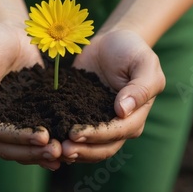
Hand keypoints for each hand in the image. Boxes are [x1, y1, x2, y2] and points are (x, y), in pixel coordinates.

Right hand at [0, 22, 61, 169]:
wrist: (13, 33)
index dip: (15, 137)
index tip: (42, 137)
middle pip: (5, 147)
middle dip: (31, 152)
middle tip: (57, 151)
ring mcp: (6, 123)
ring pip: (18, 150)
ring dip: (39, 155)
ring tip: (63, 154)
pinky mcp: (24, 120)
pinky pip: (31, 142)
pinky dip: (44, 151)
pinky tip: (64, 154)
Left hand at [62, 30, 165, 162]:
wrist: (111, 41)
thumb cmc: (132, 50)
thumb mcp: (144, 63)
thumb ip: (140, 88)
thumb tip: (123, 111)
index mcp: (136, 115)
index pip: (118, 132)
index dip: (97, 136)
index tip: (76, 135)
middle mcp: (119, 125)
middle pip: (103, 147)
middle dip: (83, 150)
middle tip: (62, 149)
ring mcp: (99, 121)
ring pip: (88, 146)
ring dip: (73, 151)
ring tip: (53, 149)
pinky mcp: (81, 114)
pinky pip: (73, 131)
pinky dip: (62, 137)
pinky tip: (48, 137)